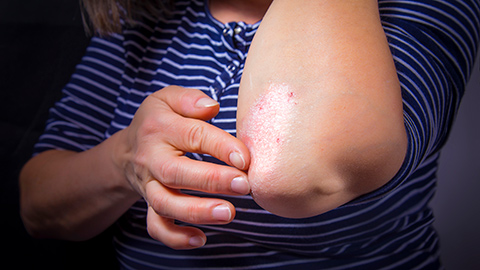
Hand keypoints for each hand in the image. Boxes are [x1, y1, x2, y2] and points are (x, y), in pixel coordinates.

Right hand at [118, 85, 249, 248]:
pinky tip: (201, 239)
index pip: (193, 135)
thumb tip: (212, 106)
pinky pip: (157, 226)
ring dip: (197, 211)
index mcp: (160, 128)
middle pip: (177, 173)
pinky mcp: (149, 205)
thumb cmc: (157, 122)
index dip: (221, 147)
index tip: (246, 158)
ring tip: (228, 213)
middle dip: (211, 181)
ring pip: (166, 204)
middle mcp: (151, 158)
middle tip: (243, 185)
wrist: (128, 150)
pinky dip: (176, 237)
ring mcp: (148, 185)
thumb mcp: (167, 99)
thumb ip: (189, 99)